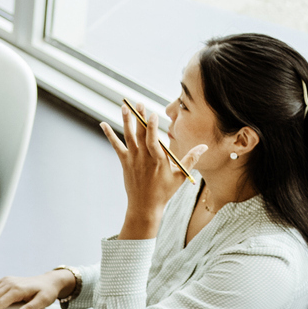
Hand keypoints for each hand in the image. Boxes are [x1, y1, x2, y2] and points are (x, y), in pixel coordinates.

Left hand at [101, 105, 201, 238]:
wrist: (145, 206)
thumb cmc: (165, 191)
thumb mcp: (181, 176)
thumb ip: (191, 159)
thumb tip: (204, 146)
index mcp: (158, 160)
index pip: (153, 140)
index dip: (151, 127)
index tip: (152, 114)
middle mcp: (143, 158)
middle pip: (140, 134)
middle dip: (139, 117)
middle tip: (138, 102)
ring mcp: (132, 159)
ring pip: (128, 136)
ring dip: (126, 120)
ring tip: (124, 106)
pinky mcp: (124, 162)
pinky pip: (116, 145)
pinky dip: (109, 134)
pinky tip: (103, 123)